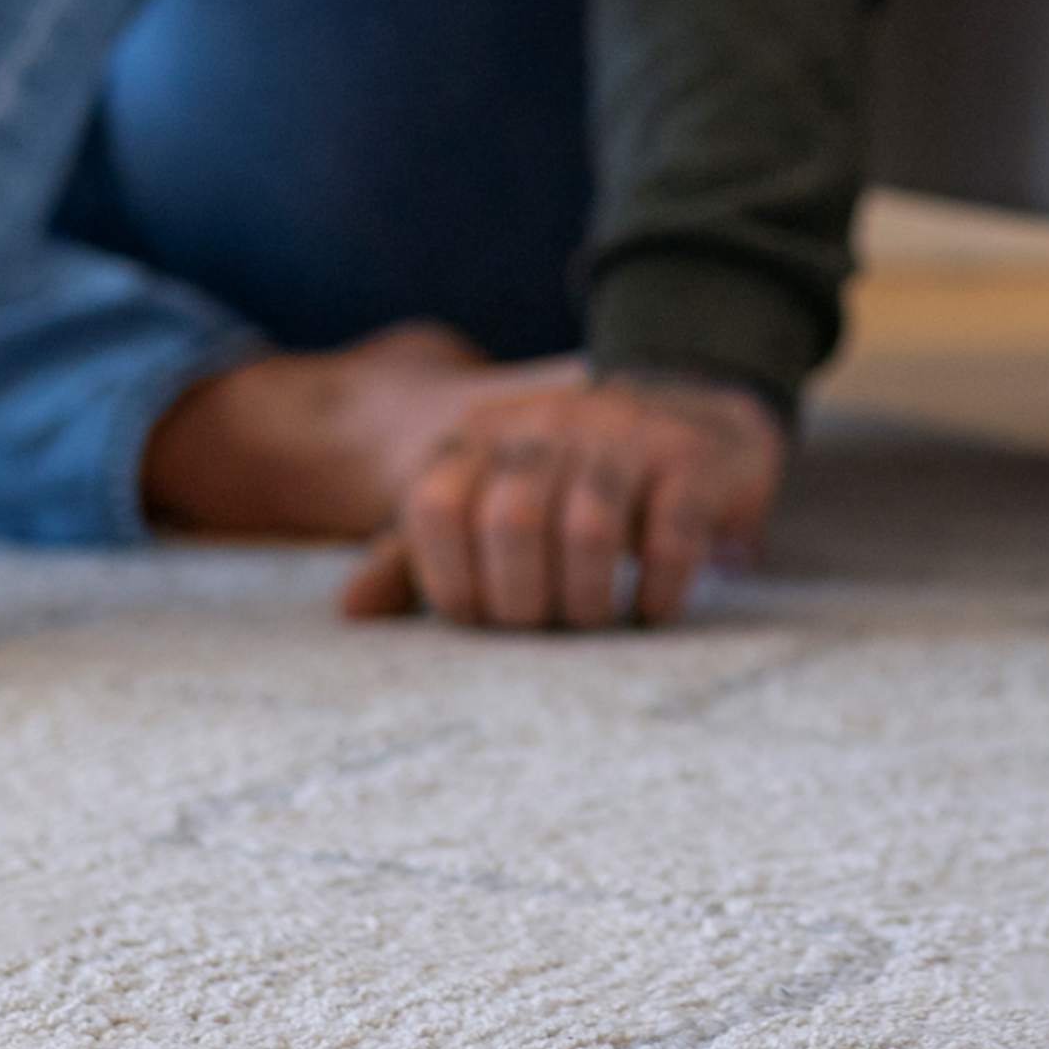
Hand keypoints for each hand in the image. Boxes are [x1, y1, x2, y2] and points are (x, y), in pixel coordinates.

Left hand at [339, 365, 785, 629]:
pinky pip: (667, 536)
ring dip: (588, 602)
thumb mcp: (489, 511)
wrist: (698, 425)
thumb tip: (351, 611)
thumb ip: (419, 557)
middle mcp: (547, 419)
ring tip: (596, 623)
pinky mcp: (689, 457)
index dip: (447, 581)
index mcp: (481, 433)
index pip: (435, 505)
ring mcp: (623, 431)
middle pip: (511, 522)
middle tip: (544, 628)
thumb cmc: (573, 491)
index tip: (477, 618)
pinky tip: (651, 610)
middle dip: (523, 602)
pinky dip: (655, 592)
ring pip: (589, 531)